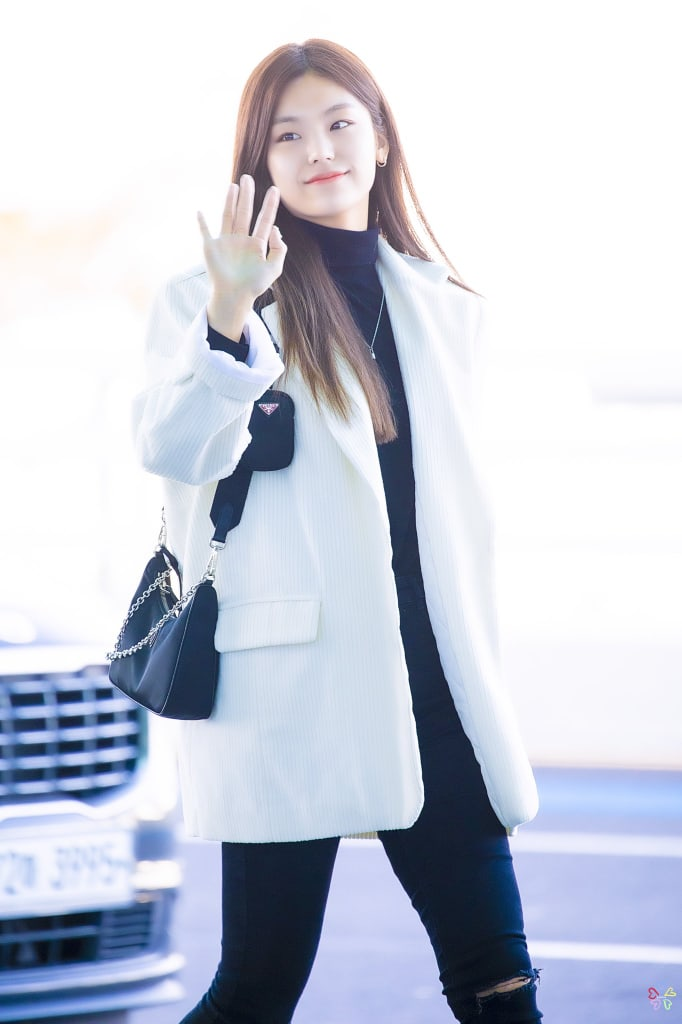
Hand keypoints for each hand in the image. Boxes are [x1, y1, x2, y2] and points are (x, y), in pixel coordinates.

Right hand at [198, 175, 286, 338]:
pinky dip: (202, 222)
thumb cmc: (254, 285)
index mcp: (256, 244)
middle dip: (247, 195)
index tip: (275, 189)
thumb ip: (279, 248)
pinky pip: (205, 232)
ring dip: (230, 201)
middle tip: (249, 178)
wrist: (235, 297)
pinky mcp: (211, 248)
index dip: (270, 205)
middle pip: (245, 212)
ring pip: (228, 216)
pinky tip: (200, 212)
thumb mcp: (274, 268)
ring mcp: (226, 242)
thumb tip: (275, 228)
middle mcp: (241, 239)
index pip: (264, 220)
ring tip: (234, 185)